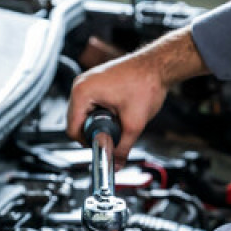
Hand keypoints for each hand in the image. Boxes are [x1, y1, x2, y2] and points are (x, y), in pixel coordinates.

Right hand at [66, 51, 167, 166]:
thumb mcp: (133, 124)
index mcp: (82, 92)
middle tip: (115, 133)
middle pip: (76, 123)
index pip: (72, 129)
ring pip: (84, 115)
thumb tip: (115, 164)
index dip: (88, 143)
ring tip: (119, 120)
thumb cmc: (146, 84)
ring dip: (99, 123)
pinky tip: (117, 112)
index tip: (104, 146)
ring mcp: (87, 82)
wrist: (157, 66)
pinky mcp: (95, 83)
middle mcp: (80, 85)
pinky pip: (90, 106)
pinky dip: (102, 114)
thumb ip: (122, 148)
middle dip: (95, 132)